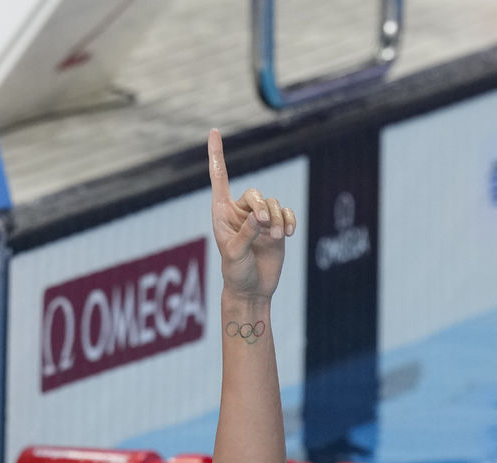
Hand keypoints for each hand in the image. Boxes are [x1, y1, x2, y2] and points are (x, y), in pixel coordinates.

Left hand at [208, 129, 295, 301]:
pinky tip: (289, 234)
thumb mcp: (234, 254)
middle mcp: (240, 213)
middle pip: (255, 194)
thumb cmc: (235, 274)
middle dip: (263, 207)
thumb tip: (259, 217)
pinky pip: (286, 213)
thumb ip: (245, 233)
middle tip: (264, 225)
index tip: (214, 131)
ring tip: (276, 238)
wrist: (252, 290)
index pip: (219, 178)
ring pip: (273, 204)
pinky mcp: (276, 228)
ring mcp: (259, 220)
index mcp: (222, 213)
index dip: (217, 155)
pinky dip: (289, 221)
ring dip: (277, 219)